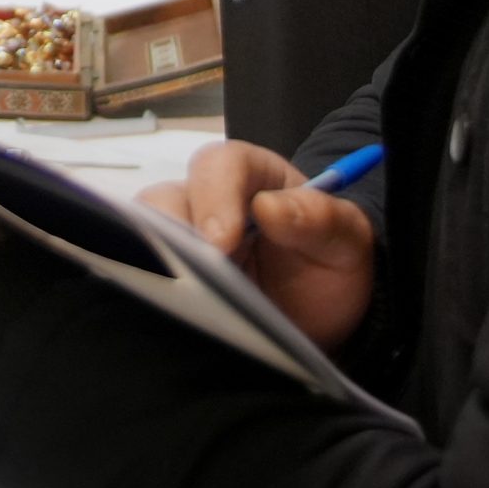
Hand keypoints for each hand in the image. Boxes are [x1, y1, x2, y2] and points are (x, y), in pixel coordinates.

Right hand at [137, 139, 375, 350]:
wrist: (324, 323)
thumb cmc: (332, 267)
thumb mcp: (346, 242)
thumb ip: (321, 218)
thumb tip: (269, 208)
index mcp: (253, 177)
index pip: (220, 165)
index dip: (213, 195)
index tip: (220, 241)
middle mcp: (208, 202)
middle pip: (166, 197)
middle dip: (171, 232)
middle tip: (192, 276)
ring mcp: (183, 239)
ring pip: (142, 233)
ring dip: (155, 262)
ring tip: (181, 298)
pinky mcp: (171, 276)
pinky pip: (143, 273)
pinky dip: (148, 288)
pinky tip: (169, 310)